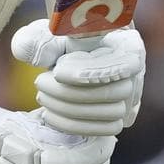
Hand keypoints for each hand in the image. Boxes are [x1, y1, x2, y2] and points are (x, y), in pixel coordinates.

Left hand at [11, 20, 145, 135]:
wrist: (68, 58)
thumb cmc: (64, 40)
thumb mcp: (49, 33)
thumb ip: (40, 38)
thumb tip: (27, 51)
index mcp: (130, 47)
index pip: (124, 64)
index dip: (91, 72)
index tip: (58, 72)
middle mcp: (136, 75)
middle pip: (117, 92)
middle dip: (73, 92)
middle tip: (39, 82)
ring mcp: (130, 99)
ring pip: (112, 114)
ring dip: (70, 110)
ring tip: (42, 96)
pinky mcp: (117, 119)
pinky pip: (104, 130)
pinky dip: (74, 125)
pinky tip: (50, 114)